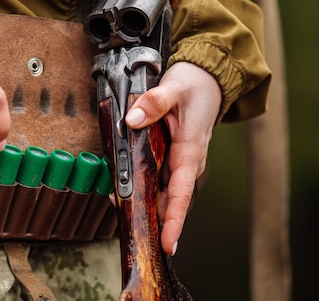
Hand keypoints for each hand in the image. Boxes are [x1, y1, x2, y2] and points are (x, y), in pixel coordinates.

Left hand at [124, 62, 220, 255]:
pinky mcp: (168, 157)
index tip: (169, 243)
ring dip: (142, 202)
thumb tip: (133, 120)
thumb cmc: (195, 87)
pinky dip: (139, 185)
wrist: (206, 80)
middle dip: (151, 218)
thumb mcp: (174, 88)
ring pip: (158, 191)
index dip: (174, 220)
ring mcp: (176, 162)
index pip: (182, 194)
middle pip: (167, 200)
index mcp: (190, 152)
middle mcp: (185, 163)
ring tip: (118, 205)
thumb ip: (155, 102)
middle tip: (129, 229)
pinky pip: (153, 177)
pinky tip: (121, 188)